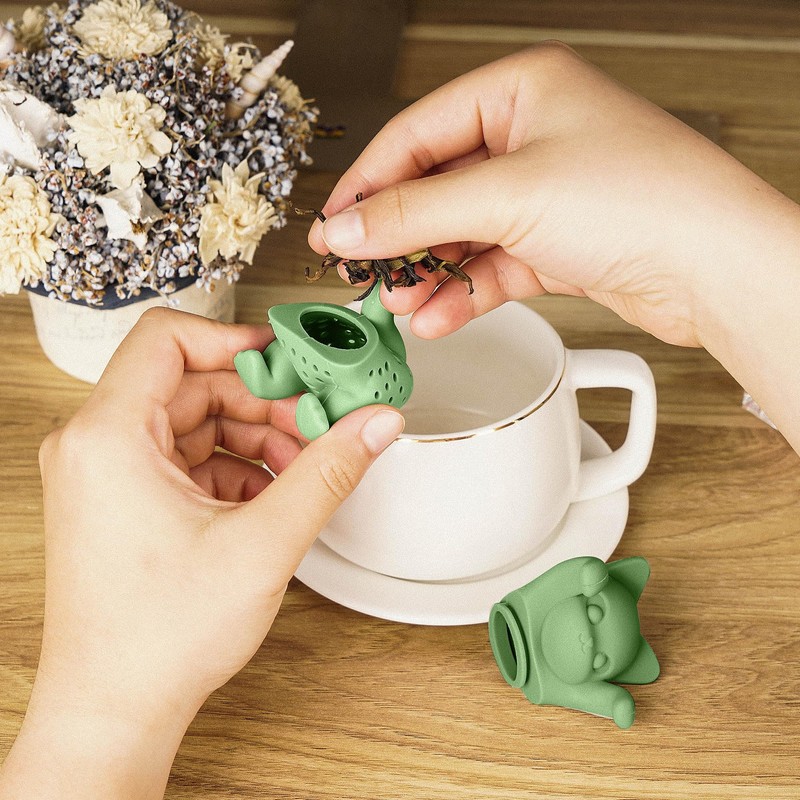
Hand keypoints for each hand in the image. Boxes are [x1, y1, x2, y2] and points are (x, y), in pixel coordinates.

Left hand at [0, 308, 403, 798]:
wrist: (116, 711)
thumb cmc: (154, 641)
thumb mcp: (262, 544)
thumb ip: (327, 472)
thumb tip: (372, 424)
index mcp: (108, 437)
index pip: (168, 338)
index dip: (235, 339)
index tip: (287, 359)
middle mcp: (97, 447)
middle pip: (194, 384)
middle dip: (264, 402)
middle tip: (318, 419)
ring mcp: (109, 475)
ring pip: (196, 422)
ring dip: (256, 439)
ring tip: (303, 468)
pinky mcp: (126, 500)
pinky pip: (189, 458)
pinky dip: (236, 468)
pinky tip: (274, 496)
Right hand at [307, 43, 798, 348]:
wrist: (715, 269)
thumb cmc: (644, 200)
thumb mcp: (508, 194)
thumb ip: (416, 212)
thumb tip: (350, 224)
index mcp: (522, 91)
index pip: (417, 132)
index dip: (369, 182)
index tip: (333, 224)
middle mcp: (534, 138)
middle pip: (438, 187)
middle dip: (399, 236)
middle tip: (359, 269)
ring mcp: (547, 194)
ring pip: (463, 233)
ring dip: (428, 272)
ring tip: (398, 302)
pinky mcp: (558, 245)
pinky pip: (493, 267)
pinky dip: (464, 293)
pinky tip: (437, 316)